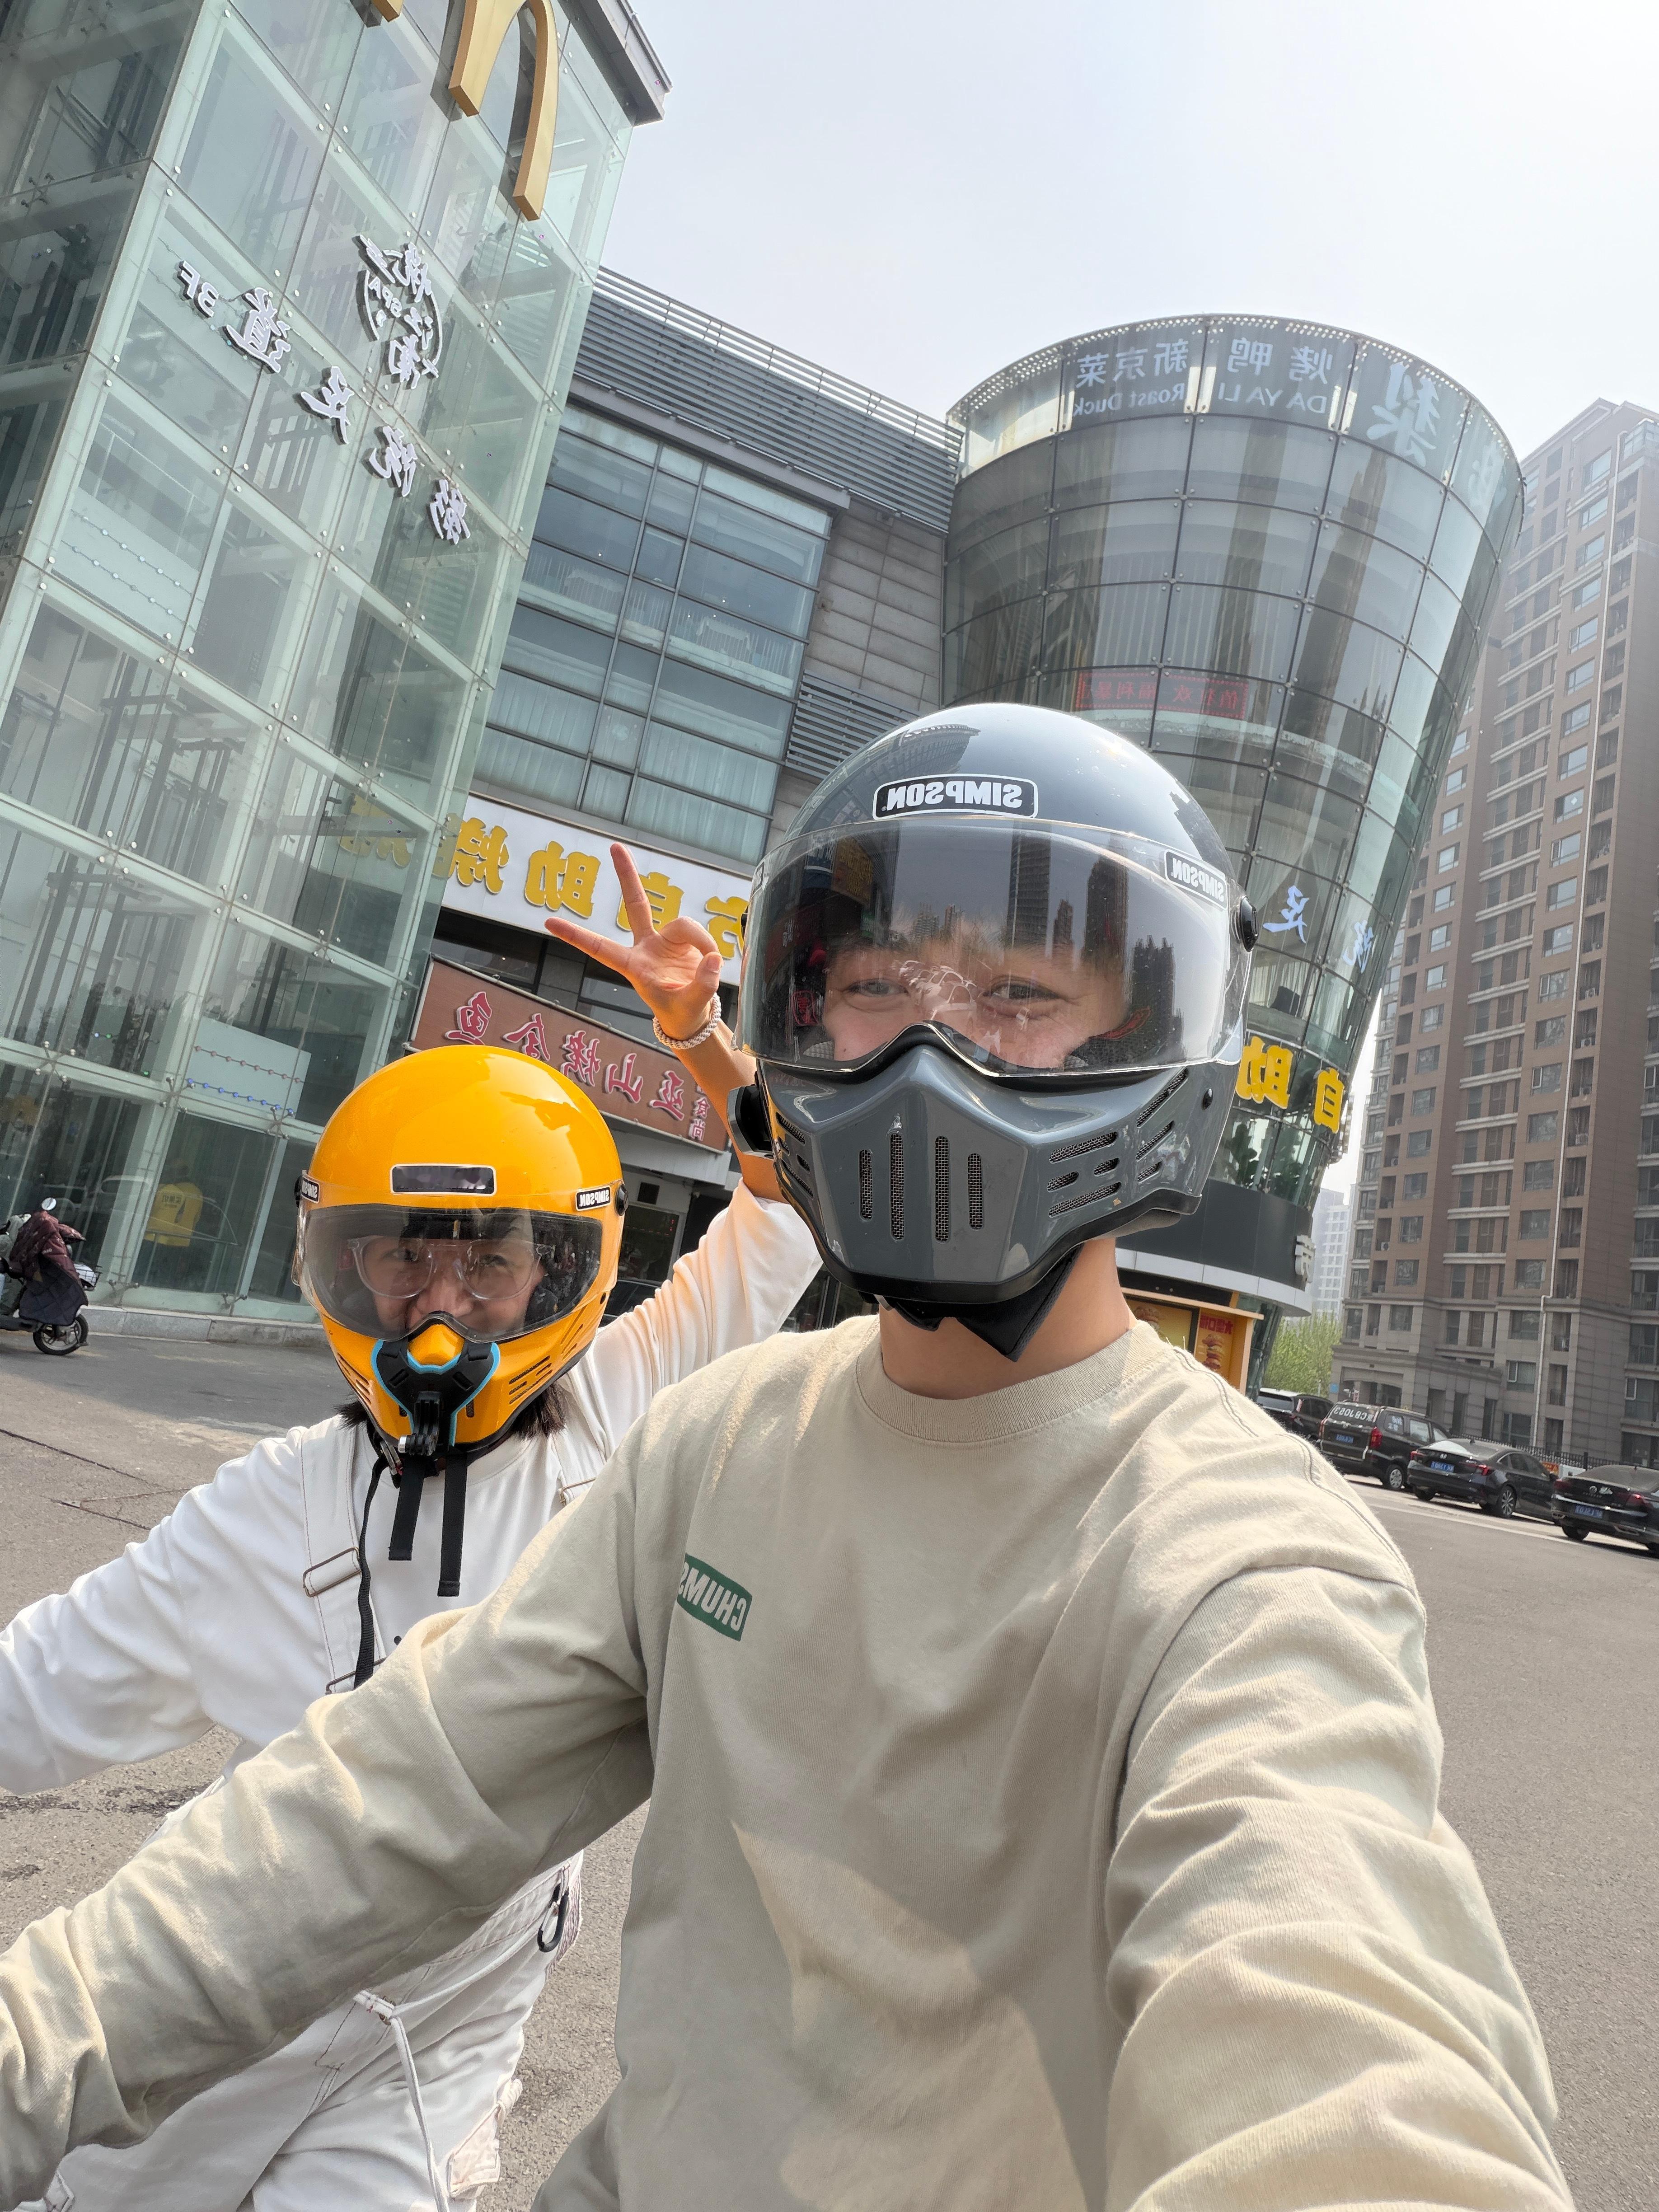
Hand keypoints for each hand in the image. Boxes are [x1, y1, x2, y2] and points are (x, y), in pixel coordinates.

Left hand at [543, 843, 722, 1041]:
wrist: (694, 1017)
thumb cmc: (681, 1013)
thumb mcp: (689, 1006)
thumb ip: (702, 984)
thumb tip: (714, 958)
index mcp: (633, 966)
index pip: (600, 948)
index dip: (575, 936)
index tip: (548, 922)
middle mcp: (646, 947)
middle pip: (636, 905)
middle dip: (627, 875)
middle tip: (615, 846)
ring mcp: (665, 941)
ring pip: (684, 924)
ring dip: (701, 941)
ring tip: (711, 965)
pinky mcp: (685, 941)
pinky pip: (700, 934)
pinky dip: (709, 945)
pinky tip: (713, 961)